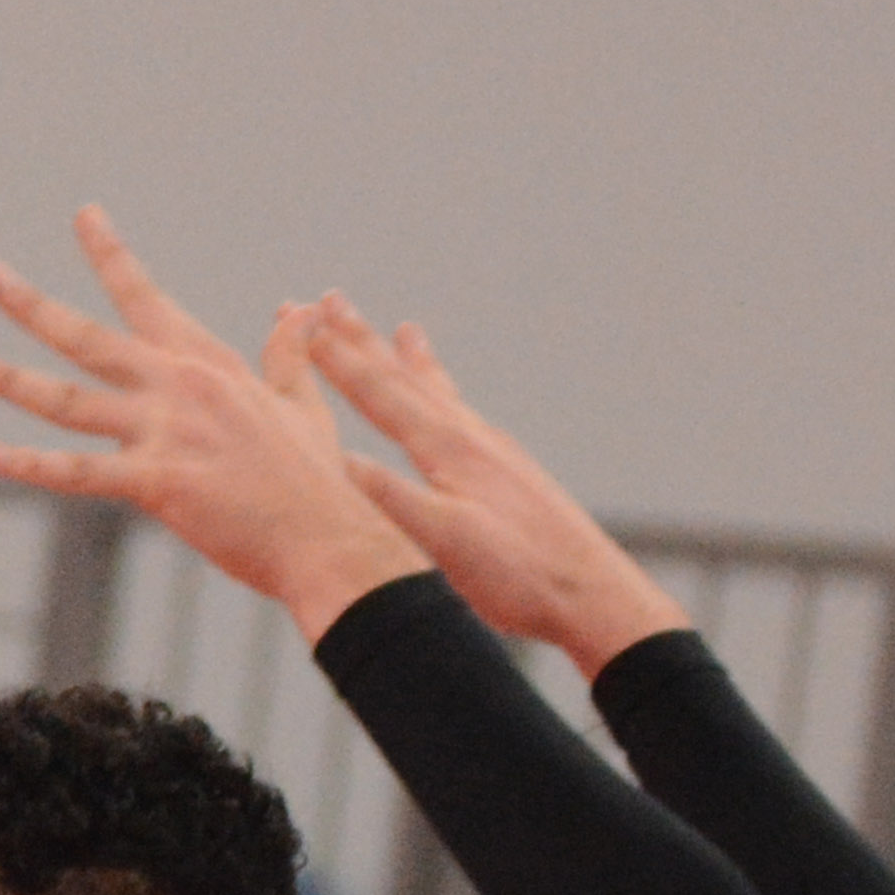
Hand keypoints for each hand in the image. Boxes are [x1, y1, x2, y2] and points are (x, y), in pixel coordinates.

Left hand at [0, 207, 429, 639]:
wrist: (328, 538)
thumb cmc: (316, 482)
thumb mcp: (303, 404)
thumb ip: (290, 355)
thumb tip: (301, 308)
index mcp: (208, 365)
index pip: (148, 299)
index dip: (112, 256)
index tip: (84, 215)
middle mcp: (179, 386)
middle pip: (88, 337)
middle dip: (31, 304)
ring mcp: (166, 431)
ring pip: (66, 398)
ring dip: (6, 376)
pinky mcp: (158, 482)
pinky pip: (79, 472)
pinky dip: (31, 464)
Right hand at [302, 299, 689, 675]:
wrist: (592, 595)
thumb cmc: (521, 576)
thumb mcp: (447, 542)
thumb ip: (394, 499)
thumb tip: (338, 460)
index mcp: (450, 450)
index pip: (381, 394)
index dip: (338, 360)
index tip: (302, 325)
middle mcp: (473, 437)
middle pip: (406, 378)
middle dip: (363, 340)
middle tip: (332, 300)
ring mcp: (495, 451)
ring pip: (440, 392)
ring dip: (411, 361)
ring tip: (402, 329)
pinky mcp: (510, 470)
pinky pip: (464, 417)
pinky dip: (446, 396)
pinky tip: (451, 404)